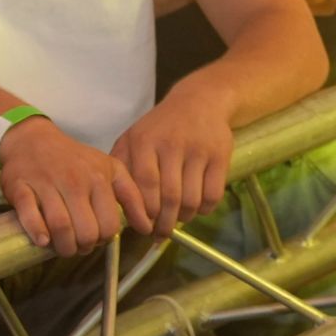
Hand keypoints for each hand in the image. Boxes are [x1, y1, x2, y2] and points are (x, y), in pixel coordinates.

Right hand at [0, 119, 146, 254]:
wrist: (32, 140)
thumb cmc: (73, 159)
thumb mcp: (109, 169)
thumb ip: (132, 196)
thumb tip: (148, 226)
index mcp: (99, 177)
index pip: (110, 225)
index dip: (104, 239)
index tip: (96, 238)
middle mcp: (74, 180)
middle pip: (86, 231)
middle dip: (83, 247)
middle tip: (78, 245)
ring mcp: (46, 183)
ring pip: (61, 227)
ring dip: (63, 247)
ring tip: (63, 246)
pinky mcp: (21, 186)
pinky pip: (30, 216)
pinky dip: (37, 232)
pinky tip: (43, 240)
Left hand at [113, 81, 235, 232]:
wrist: (199, 102)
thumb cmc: (160, 127)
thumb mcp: (133, 138)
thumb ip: (121, 167)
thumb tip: (115, 204)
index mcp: (144, 141)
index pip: (145, 185)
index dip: (145, 211)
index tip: (143, 226)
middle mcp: (171, 144)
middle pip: (170, 197)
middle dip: (164, 223)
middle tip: (161, 233)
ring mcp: (198, 150)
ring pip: (192, 200)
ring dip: (184, 218)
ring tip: (177, 219)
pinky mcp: (220, 156)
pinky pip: (212, 195)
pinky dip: (204, 210)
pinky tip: (196, 208)